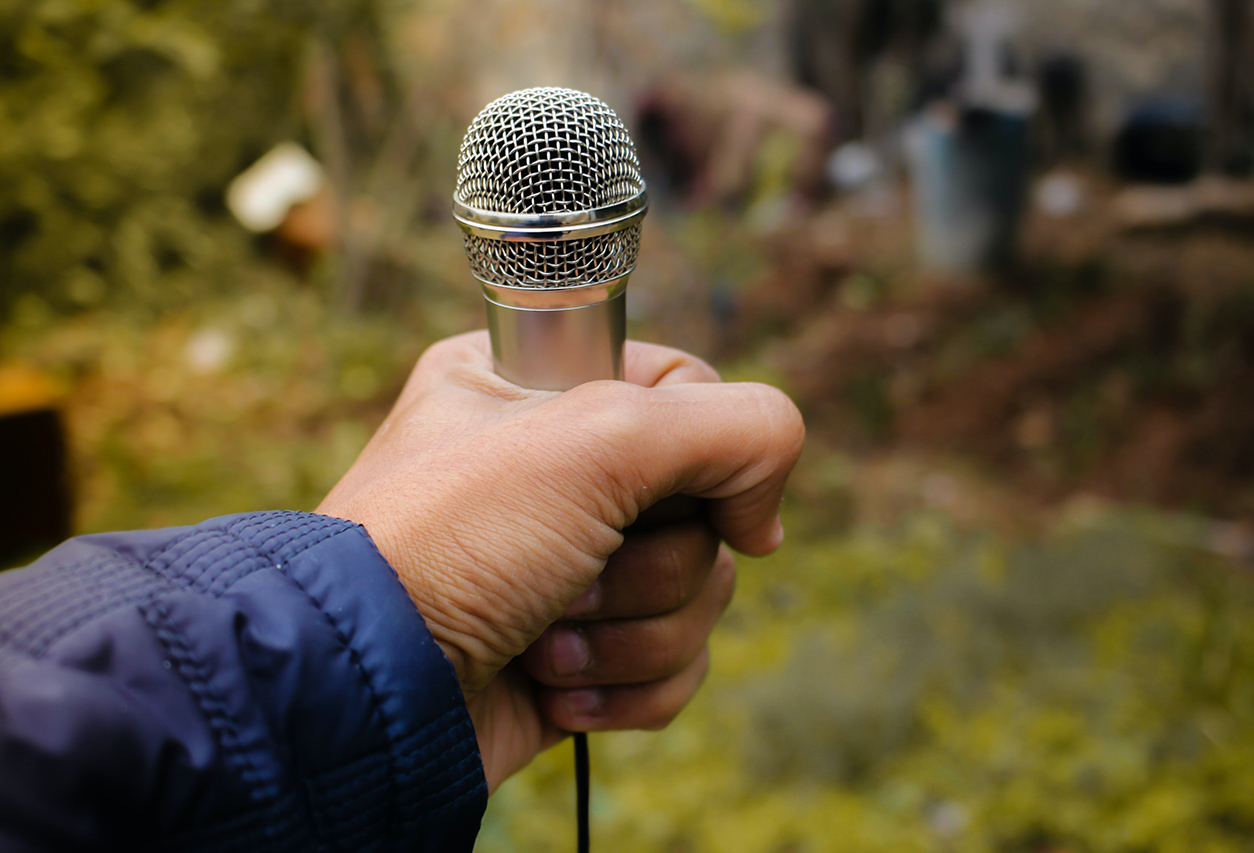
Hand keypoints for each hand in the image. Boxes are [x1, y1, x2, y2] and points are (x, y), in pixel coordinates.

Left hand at [317, 332, 803, 791]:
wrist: (368, 694)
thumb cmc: (451, 544)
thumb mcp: (595, 440)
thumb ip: (731, 427)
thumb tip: (764, 518)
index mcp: (539, 383)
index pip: (689, 389)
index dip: (703, 449)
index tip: (669, 495)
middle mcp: (558, 469)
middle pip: (706, 504)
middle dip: (652, 563)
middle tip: (573, 572)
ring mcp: (572, 562)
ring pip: (700, 591)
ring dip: (633, 631)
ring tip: (549, 638)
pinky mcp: (584, 650)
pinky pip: (675, 665)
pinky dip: (627, 685)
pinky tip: (553, 685)